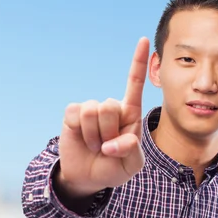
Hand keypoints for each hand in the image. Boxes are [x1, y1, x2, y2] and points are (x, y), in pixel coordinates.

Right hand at [56, 37, 149, 198]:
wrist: (88, 177)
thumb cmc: (114, 168)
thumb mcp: (131, 165)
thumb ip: (131, 151)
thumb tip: (112, 143)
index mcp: (130, 114)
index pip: (135, 84)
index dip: (138, 62)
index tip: (144, 40)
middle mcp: (111, 107)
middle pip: (111, 106)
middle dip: (108, 132)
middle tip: (107, 147)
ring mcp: (90, 109)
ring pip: (93, 111)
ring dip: (94, 136)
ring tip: (95, 145)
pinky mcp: (73, 114)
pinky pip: (77, 115)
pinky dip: (81, 132)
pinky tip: (82, 139)